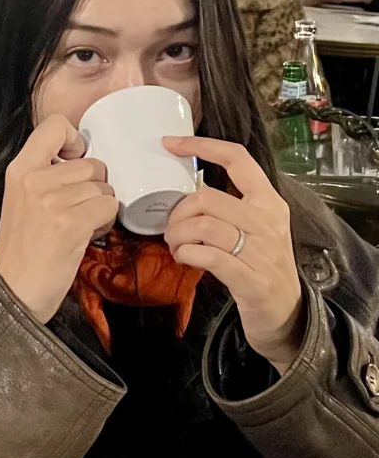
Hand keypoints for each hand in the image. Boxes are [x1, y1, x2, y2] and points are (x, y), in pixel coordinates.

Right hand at [0, 115, 117, 324]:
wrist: (14, 291)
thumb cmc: (22, 249)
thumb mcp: (21, 200)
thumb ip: (44, 175)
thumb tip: (83, 158)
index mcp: (19, 170)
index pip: (55, 125)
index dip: (74, 140)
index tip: (74, 160)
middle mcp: (35, 179)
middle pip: (91, 163)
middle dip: (93, 186)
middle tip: (78, 209)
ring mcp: (53, 200)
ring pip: (104, 186)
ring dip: (101, 206)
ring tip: (82, 224)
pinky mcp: (72, 223)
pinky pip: (110, 206)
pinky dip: (106, 222)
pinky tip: (88, 235)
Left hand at [163, 136, 302, 373]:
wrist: (287, 314)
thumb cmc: (262, 266)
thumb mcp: (257, 228)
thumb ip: (231, 207)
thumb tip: (189, 192)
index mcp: (269, 202)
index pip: (238, 159)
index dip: (202, 147)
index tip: (171, 144)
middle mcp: (268, 222)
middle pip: (208, 198)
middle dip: (178, 212)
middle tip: (171, 229)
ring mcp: (261, 251)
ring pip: (203, 226)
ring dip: (178, 235)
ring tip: (175, 245)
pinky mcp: (250, 279)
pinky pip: (207, 256)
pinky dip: (186, 254)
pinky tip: (184, 257)